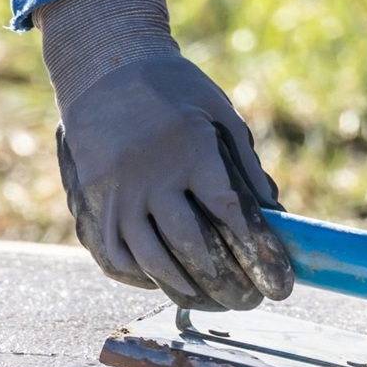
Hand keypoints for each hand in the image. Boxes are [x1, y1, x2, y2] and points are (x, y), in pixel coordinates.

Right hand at [37, 0, 292, 309]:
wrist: (103, 64)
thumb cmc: (171, 86)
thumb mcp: (218, 109)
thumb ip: (245, 161)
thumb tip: (274, 212)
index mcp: (190, 149)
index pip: (228, 214)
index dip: (255, 252)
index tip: (275, 280)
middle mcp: (150, 175)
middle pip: (190, 246)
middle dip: (225, 283)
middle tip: (249, 302)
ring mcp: (116, 191)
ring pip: (150, 259)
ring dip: (184, 288)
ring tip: (210, 300)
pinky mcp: (90, 199)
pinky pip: (113, 254)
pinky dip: (140, 277)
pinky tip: (164, 284)